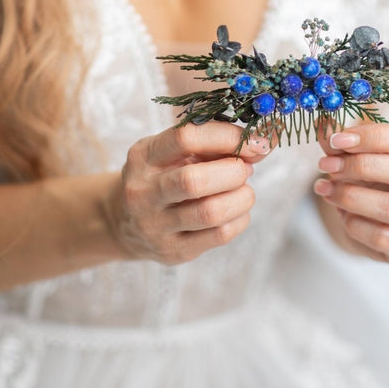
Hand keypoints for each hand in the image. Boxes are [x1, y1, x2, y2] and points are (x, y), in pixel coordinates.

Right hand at [108, 123, 270, 264]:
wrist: (124, 221)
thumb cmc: (162, 176)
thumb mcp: (174, 153)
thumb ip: (214, 143)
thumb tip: (264, 142)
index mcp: (144, 157)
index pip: (185, 138)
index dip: (227, 136)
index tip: (254, 140)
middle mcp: (143, 192)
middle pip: (195, 180)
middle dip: (234, 171)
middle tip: (247, 168)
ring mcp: (156, 226)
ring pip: (211, 212)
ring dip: (242, 197)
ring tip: (244, 191)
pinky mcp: (173, 251)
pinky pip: (219, 235)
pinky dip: (240, 219)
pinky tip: (236, 211)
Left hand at [313, 122, 388, 262]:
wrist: (380, 225)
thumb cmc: (378, 181)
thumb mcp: (364, 155)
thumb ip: (345, 141)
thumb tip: (324, 124)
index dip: (376, 136)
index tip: (338, 140)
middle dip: (362, 166)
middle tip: (327, 165)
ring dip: (352, 196)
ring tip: (326, 189)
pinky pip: (383, 238)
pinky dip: (355, 225)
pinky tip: (342, 215)